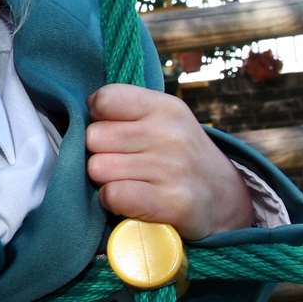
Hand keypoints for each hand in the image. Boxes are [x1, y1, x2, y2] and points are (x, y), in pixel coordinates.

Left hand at [85, 84, 254, 239]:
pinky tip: (128, 199)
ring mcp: (172, 168)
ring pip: (97, 168)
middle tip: (121, 162)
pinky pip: (112, 194)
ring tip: (128, 181)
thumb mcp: (163, 119)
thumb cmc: (178, 155)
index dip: (97, 118)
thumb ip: (125, 111)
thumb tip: (79, 112)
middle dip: (99, 152)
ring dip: (104, 179)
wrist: (223, 198)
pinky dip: (112, 200)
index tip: (111, 130)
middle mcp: (170, 134)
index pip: (105, 99)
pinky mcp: (172, 202)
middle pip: (94, 137)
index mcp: (165, 107)